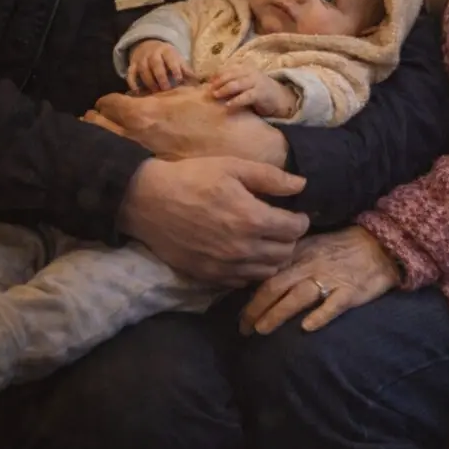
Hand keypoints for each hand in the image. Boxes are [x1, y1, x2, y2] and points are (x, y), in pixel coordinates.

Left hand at [85, 85, 288, 166]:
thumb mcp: (188, 94)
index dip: (105, 102)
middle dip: (94, 122)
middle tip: (89, 119)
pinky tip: (125, 155)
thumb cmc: (218, 114)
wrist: (243, 148)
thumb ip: (160, 96)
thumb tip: (139, 97)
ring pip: (112, 149)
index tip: (102, 103)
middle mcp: (141, 139)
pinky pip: (131, 163)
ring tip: (97, 135)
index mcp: (147, 114)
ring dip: (104, 139)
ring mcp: (147, 159)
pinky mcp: (157, 175)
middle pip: (102, 129)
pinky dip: (123, 156)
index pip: (110, 105)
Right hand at [118, 157, 309, 284]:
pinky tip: (245, 253)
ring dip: (273, 257)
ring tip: (267, 240)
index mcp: (252, 219)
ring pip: (266, 272)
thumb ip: (270, 177)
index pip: (294, 230)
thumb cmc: (192, 178)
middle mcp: (242, 249)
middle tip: (283, 226)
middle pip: (284, 254)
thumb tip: (301, 185)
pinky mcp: (208, 276)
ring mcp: (225, 267)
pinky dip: (251, 270)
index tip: (297, 214)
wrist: (147, 200)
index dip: (301, 221)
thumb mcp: (232, 167)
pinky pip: (243, 281)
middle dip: (290, 239)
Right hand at [127, 40, 194, 91]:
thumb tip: (198, 81)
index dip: (175, 69)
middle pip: (156, 64)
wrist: (149, 45)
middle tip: (166, 89)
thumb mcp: (177, 59)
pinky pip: (131, 74)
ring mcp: (141, 59)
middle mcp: (153, 53)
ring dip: (149, 81)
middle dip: (161, 77)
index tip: (178, 80)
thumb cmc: (167, 57)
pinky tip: (138, 92)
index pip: (171, 59)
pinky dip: (133, 83)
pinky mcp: (133, 65)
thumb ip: (185, 70)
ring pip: (143, 69)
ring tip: (155, 92)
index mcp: (167, 51)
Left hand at [210, 66, 297, 117]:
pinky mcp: (261, 93)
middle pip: (231, 75)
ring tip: (215, 95)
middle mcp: (250, 73)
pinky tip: (228, 105)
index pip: (228, 69)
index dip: (217, 75)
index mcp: (245, 68)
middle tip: (208, 90)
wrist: (281, 99)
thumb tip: (211, 87)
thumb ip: (232, 83)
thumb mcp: (245, 84)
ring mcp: (256, 82)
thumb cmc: (258, 92)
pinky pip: (246, 96)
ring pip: (237, 84)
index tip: (206, 82)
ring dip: (225, 89)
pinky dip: (236, 100)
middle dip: (218, 82)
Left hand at [240, 227, 400, 333]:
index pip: (268, 273)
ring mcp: (331, 279)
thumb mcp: (311, 244)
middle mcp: (310, 265)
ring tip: (261, 330)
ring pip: (299, 296)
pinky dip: (320, 315)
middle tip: (243, 328)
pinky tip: (306, 327)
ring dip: (278, 313)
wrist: (379, 244)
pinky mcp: (350, 292)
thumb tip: (259, 274)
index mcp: (299, 253)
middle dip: (256, 308)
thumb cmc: (341, 246)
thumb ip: (288, 258)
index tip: (238, 314)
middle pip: (277, 286)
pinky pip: (333, 304)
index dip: (250, 294)